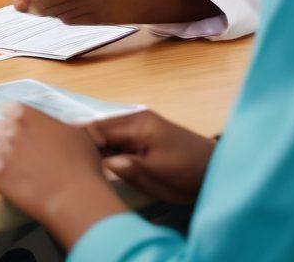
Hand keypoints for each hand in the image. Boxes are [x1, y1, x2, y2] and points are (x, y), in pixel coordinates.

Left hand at [0, 104, 125, 246]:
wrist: (75, 198)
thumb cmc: (80, 164)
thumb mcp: (73, 133)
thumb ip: (54, 125)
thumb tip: (51, 128)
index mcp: (25, 113)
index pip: (10, 111)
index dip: (17, 122)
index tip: (24, 132)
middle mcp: (8, 128)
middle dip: (8, 138)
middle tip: (22, 153)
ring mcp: (1, 151)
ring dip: (7, 158)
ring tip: (26, 171)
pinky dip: (5, 177)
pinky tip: (22, 183)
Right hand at [87, 110, 215, 203]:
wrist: (217, 170)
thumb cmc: (188, 174)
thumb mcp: (159, 176)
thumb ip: (130, 168)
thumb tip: (103, 163)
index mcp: (137, 124)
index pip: (98, 128)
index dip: (84, 144)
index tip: (77, 161)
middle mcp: (135, 118)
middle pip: (101, 129)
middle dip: (91, 146)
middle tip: (82, 167)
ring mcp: (141, 124)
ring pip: (109, 134)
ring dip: (101, 149)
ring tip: (94, 167)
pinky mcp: (146, 133)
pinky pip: (120, 138)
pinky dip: (112, 149)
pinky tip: (112, 164)